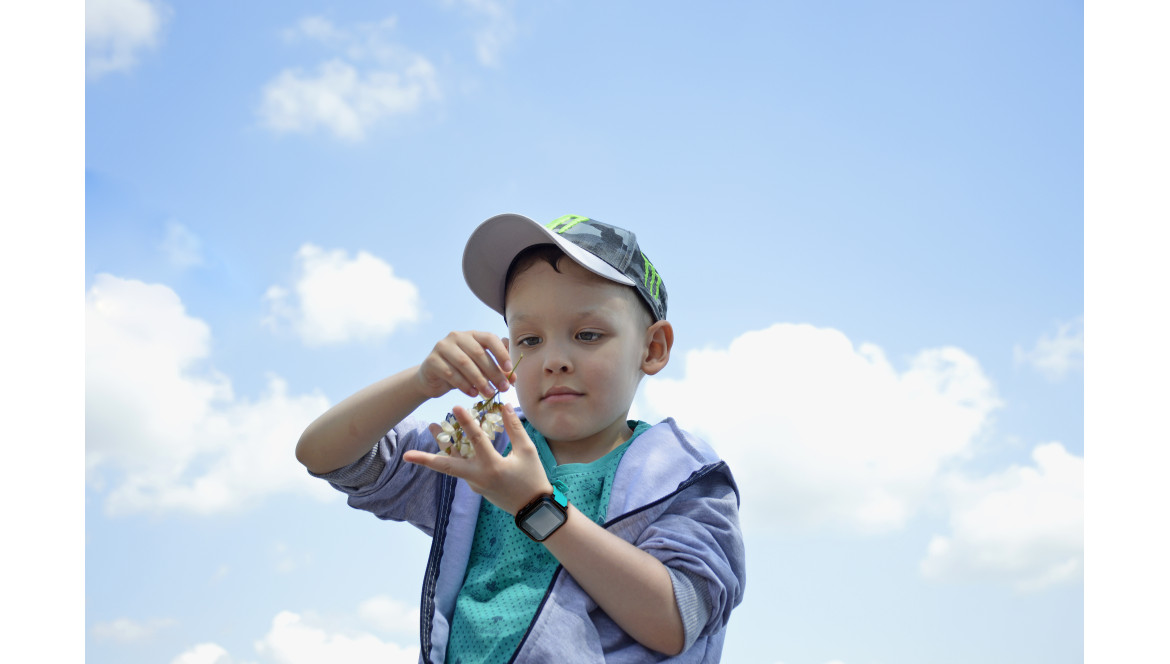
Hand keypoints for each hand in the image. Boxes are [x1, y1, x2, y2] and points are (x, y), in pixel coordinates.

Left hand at [403, 404, 551, 514]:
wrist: (533, 509)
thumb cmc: (532, 477)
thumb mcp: (526, 451)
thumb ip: (514, 428)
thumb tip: (504, 406)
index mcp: (492, 467)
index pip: (476, 440)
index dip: (466, 422)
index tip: (455, 407)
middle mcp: (478, 477)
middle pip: (447, 467)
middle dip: (426, 459)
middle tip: (407, 454)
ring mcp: (474, 484)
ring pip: (452, 465)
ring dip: (440, 449)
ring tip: (433, 428)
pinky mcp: (475, 486)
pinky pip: (461, 468)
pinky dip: (455, 454)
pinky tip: (452, 441)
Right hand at [416, 330, 512, 399]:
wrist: (432, 379)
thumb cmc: (460, 372)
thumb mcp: (479, 368)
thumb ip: (496, 369)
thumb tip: (513, 377)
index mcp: (472, 335)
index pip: (489, 338)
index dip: (501, 353)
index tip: (510, 369)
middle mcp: (456, 337)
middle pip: (478, 353)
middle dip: (493, 372)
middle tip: (503, 388)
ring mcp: (442, 347)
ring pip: (465, 364)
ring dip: (480, 380)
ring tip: (489, 394)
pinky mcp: (432, 361)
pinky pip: (450, 373)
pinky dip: (464, 385)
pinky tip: (473, 394)